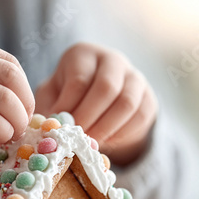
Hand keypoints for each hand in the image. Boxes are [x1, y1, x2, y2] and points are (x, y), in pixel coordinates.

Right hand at [0, 34, 33, 185]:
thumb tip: (25, 98)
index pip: (8, 62)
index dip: (24, 88)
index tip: (24, 109)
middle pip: (10, 77)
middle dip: (25, 104)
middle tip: (24, 123)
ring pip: (4, 98)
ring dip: (17, 120)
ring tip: (13, 133)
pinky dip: (4, 131)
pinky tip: (1, 138)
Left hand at [35, 42, 157, 165]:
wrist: (97, 105)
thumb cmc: (66, 99)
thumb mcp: (52, 98)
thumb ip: (49, 108)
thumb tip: (50, 126)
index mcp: (83, 54)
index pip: (79, 80)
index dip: (69, 108)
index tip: (60, 128)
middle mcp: (111, 60)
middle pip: (106, 88)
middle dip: (89, 119)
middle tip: (76, 140)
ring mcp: (134, 77)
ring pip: (126, 103)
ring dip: (106, 129)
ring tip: (89, 144)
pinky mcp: (148, 98)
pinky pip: (139, 117)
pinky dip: (122, 134)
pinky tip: (106, 142)